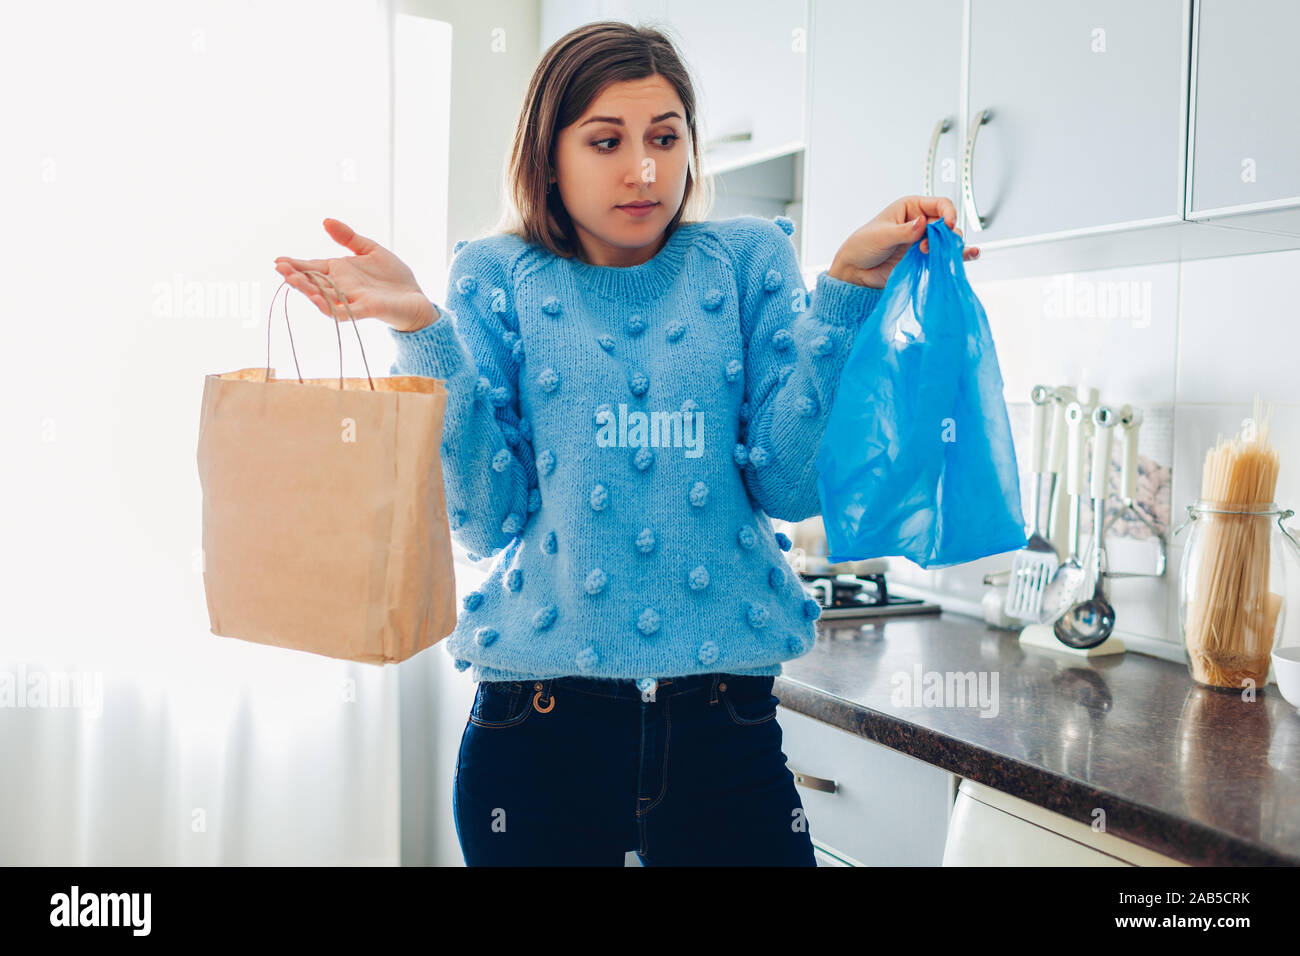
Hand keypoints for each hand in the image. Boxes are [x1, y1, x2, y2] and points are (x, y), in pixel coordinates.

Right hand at [273, 219, 437, 332]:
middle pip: (312, 283)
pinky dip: (329, 306)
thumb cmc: (393, 277)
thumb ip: (348, 237)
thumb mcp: (370, 250)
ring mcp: (351, 300)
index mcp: (339, 272)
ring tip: (292, 280)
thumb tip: (326, 221)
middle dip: (295, 277)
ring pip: (323, 297)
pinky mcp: (366, 309)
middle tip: (280, 268)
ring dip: (306, 290)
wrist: (415, 297)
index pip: (312, 267)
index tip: (278, 260)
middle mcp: (341, 287)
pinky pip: (343, 311)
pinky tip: (317, 298)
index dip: (295, 264)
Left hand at [828, 195, 980, 289]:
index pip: (939, 205)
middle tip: (933, 247)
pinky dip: (956, 257)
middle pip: (947, 224)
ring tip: (948, 255)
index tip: (947, 225)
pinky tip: (969, 256)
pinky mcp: (923, 258)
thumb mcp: (881, 236)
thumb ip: (904, 231)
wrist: (854, 272)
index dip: (948, 213)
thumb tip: (922, 224)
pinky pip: (944, 256)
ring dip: (952, 247)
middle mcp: (920, 223)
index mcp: (911, 208)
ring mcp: (923, 241)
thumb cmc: (861, 246)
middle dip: (948, 235)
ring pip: (948, 241)